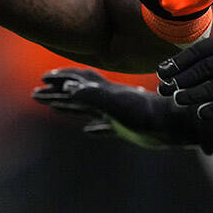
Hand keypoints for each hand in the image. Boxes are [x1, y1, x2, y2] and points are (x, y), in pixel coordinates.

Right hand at [33, 68, 196, 147]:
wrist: (176, 123)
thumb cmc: (148, 113)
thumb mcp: (117, 104)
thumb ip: (94, 95)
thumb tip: (69, 87)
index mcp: (104, 92)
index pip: (76, 83)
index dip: (59, 80)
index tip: (42, 81)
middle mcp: (109, 100)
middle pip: (76, 94)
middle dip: (56, 93)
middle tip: (36, 93)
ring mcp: (118, 114)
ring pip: (88, 109)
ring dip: (70, 107)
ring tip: (55, 106)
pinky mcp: (128, 129)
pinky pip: (105, 128)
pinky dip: (94, 129)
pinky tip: (89, 132)